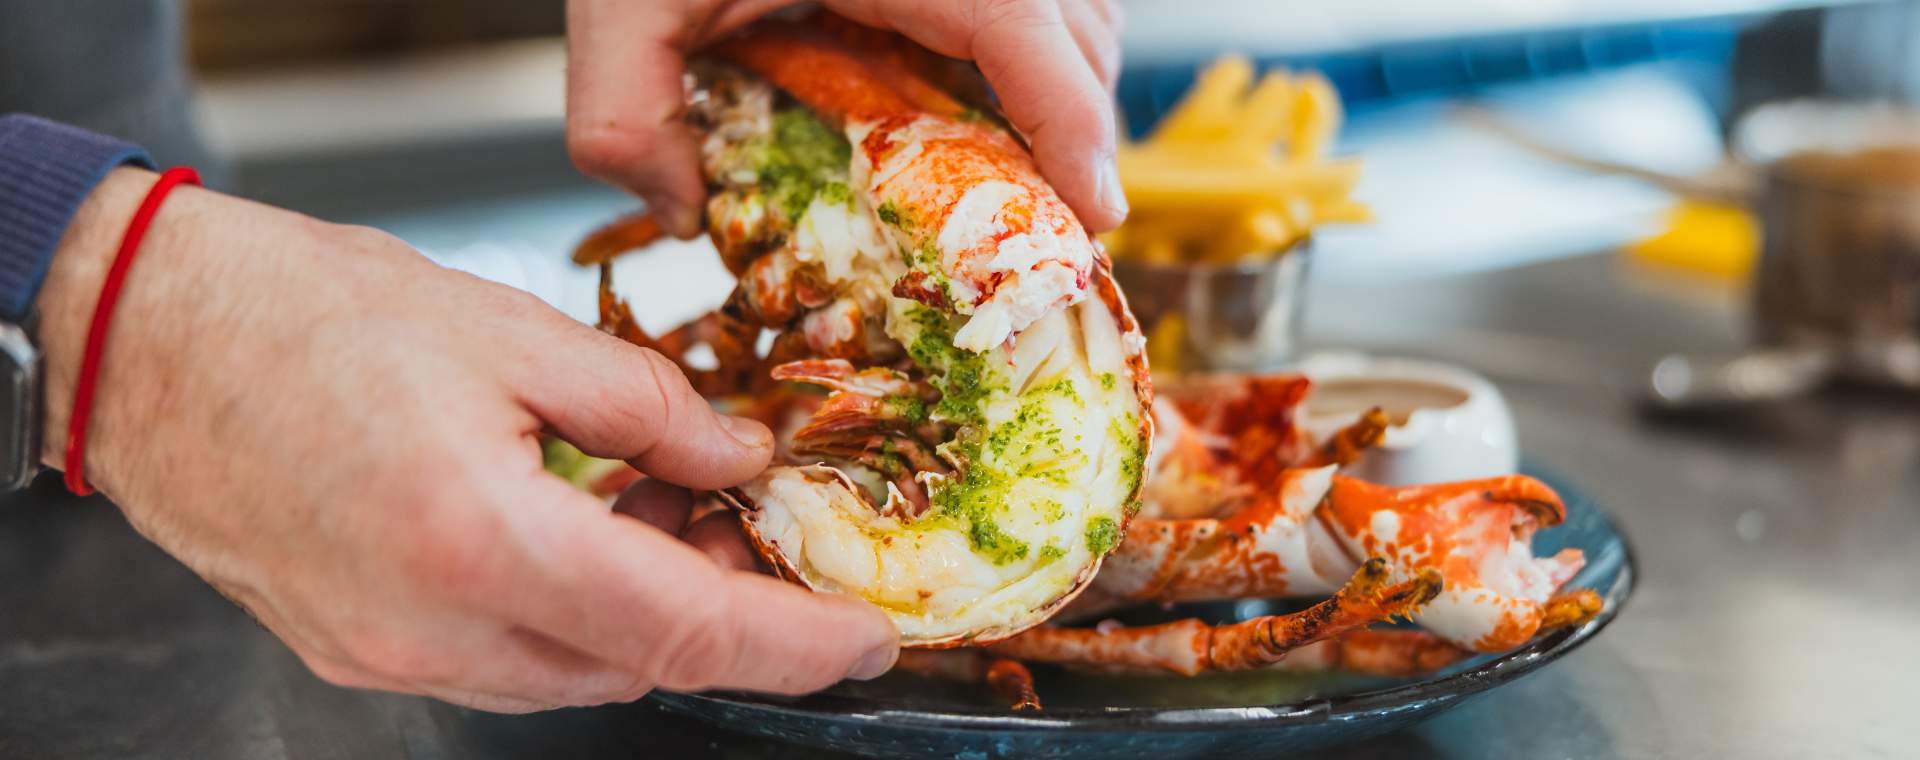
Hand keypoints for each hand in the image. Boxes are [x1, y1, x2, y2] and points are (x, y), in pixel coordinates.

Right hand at [36, 168, 899, 711]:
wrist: (144, 343)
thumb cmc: (300, 317)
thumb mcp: (508, 332)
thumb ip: (648, 408)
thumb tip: (734, 461)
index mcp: (478, 543)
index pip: (685, 633)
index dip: (794, 646)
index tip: (864, 638)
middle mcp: (431, 630)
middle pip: (637, 664)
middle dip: (723, 611)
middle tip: (755, 525)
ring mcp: (388, 653)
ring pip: (574, 671)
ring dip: (646, 611)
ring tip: (664, 511)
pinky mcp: (358, 647)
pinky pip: (505, 660)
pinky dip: (571, 613)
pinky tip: (584, 534)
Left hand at [565, 0, 1125, 236]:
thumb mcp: (620, 8)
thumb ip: (624, 118)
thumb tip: (681, 216)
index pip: (1026, 28)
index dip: (1075, 125)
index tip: (1097, 211)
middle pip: (1079, 29)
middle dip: (1081, 131)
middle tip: (1060, 227)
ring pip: (1076, 13)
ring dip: (1067, 95)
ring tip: (1031, 182)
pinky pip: (1038, 3)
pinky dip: (1036, 61)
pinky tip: (990, 114)